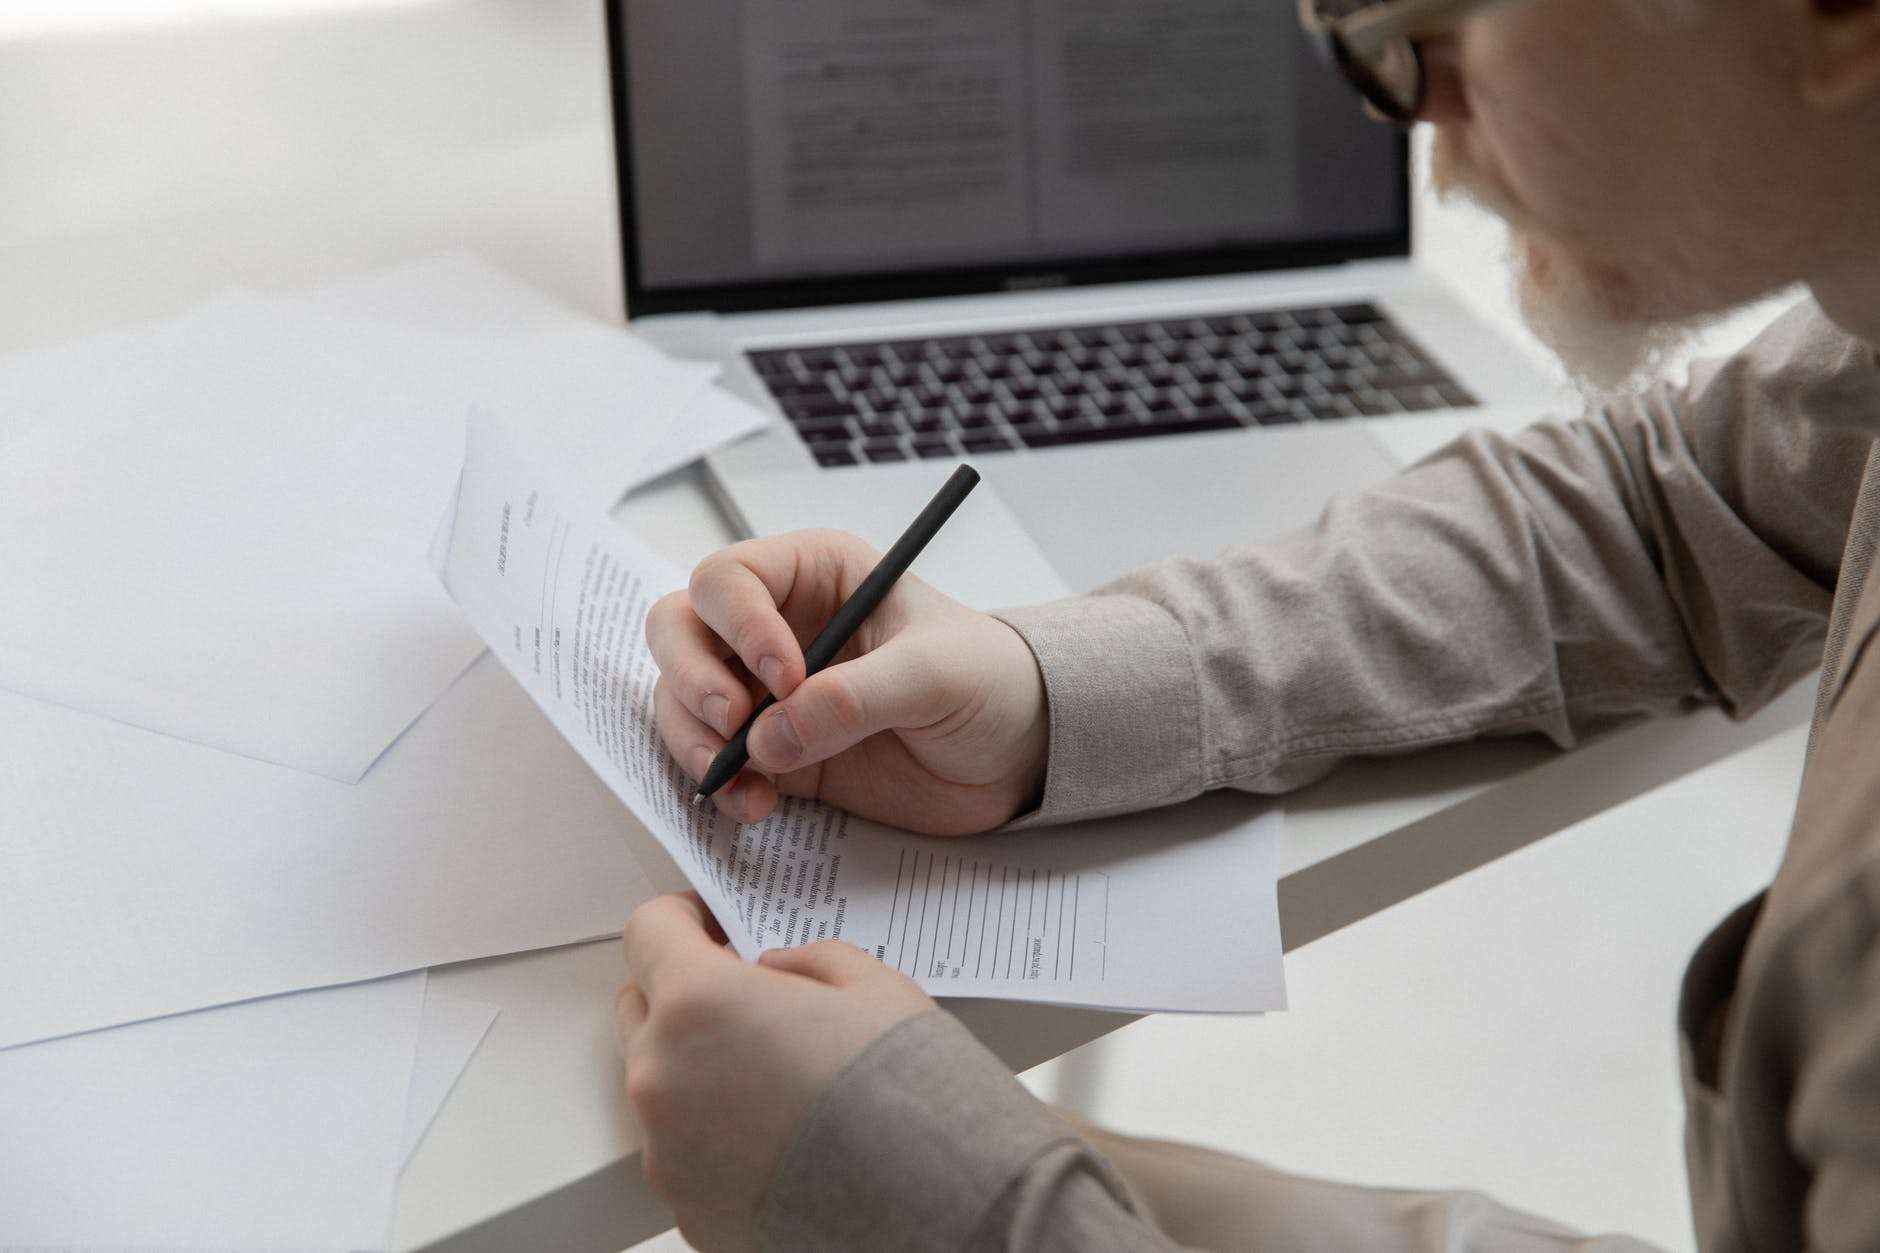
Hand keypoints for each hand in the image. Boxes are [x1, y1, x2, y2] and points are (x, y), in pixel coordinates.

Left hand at [616, 893, 935, 1252]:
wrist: (931, 1205)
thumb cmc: (906, 1094)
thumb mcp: (872, 985)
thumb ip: (807, 961)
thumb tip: (776, 972)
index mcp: (700, 1002)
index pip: (648, 932)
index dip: (681, 917)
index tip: (707, 923)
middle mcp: (663, 1076)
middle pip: (641, 1007)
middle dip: (684, 993)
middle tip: (748, 1000)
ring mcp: (667, 1150)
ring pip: (660, 1084)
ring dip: (699, 1068)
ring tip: (776, 1080)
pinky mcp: (685, 1206)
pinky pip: (683, 1150)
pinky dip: (716, 1136)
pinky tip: (781, 1136)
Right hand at [646, 528, 1047, 833]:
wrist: (1017, 753)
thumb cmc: (989, 681)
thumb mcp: (936, 675)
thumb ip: (855, 698)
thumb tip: (770, 737)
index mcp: (815, 574)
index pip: (730, 579)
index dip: (739, 625)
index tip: (784, 679)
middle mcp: (776, 624)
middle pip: (681, 629)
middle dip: (691, 677)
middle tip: (732, 723)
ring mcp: (766, 690)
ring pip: (680, 696)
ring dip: (693, 739)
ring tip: (741, 782)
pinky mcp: (772, 750)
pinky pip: (710, 758)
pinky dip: (717, 784)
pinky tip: (756, 805)